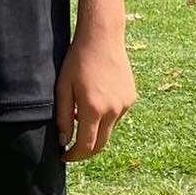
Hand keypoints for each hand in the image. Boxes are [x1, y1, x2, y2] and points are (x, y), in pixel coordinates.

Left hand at [54, 34, 136, 160]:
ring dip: (96, 130)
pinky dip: (106, 116)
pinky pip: (117, 115)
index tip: (64, 156)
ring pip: (109, 129)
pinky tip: (96, 98)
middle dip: (86, 151)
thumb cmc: (78, 61)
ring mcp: (125, 104)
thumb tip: (64, 141)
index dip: (74, 156)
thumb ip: (64, 117)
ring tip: (82, 111)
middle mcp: (113, 110)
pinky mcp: (131, 98)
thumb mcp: (63, 88)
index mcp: (94, 109)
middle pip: (101, 144)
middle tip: (72, 149)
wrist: (102, 38)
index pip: (86, 146)